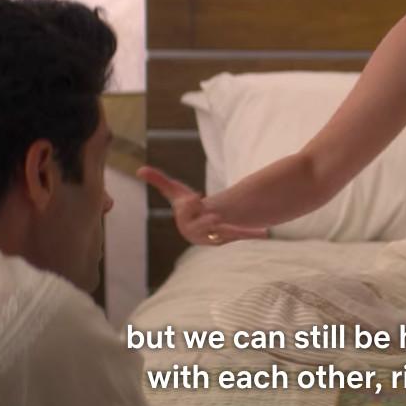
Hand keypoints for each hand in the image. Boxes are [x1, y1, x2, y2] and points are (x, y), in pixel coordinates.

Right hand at [136, 166, 268, 245]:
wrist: (205, 222)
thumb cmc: (187, 206)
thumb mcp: (174, 191)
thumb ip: (158, 180)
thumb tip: (139, 169)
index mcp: (186, 222)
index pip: (186, 216)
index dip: (190, 207)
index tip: (196, 196)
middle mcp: (200, 233)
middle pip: (201, 228)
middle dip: (205, 222)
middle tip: (211, 215)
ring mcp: (217, 235)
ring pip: (221, 235)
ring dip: (226, 231)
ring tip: (228, 224)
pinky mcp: (233, 236)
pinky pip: (242, 235)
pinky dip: (253, 233)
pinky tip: (266, 233)